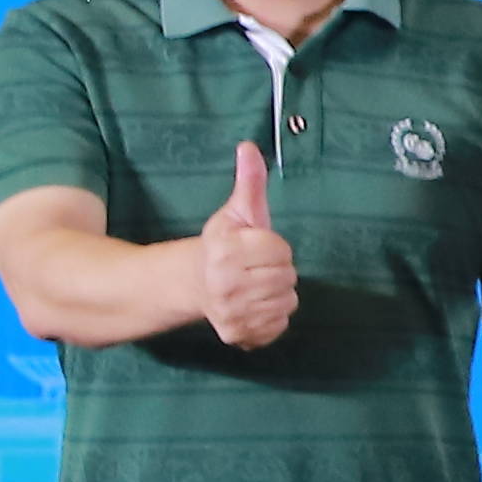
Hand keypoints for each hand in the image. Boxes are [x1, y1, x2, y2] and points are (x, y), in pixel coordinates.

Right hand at [198, 142, 296, 352]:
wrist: (194, 283)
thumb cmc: (224, 243)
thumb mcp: (237, 210)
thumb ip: (249, 181)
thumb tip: (249, 146)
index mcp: (226, 251)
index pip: (282, 250)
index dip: (274, 247)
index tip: (255, 247)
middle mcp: (226, 284)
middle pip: (288, 277)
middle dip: (278, 270)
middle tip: (256, 268)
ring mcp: (231, 313)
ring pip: (287, 302)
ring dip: (277, 293)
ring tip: (255, 285)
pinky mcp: (237, 334)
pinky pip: (279, 326)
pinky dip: (273, 316)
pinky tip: (254, 305)